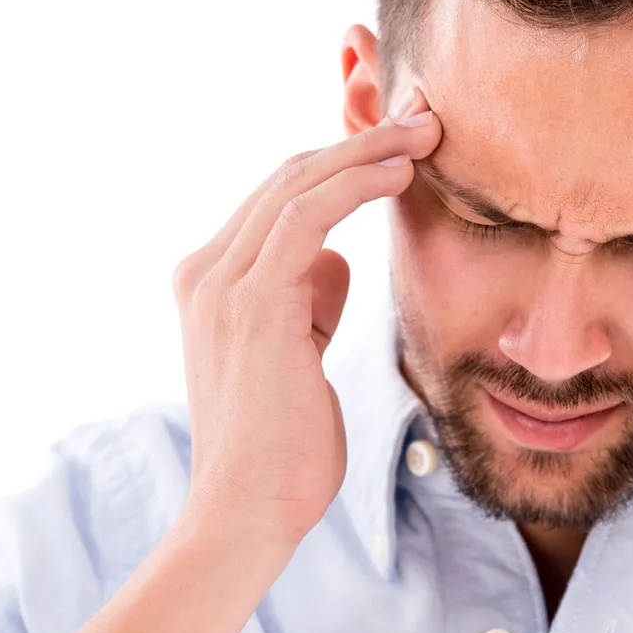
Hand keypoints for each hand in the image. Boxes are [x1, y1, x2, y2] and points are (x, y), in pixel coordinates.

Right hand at [171, 89, 441, 545]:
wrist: (247, 513)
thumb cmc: (282, 445)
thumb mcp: (296, 356)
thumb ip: (306, 303)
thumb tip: (333, 262)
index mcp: (212, 281)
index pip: (279, 198)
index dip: (342, 163)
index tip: (401, 145)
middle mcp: (207, 272)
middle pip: (288, 177)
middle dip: (361, 139)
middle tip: (423, 118)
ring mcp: (222, 284)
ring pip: (299, 183)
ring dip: (368, 149)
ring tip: (426, 132)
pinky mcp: (253, 303)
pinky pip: (307, 217)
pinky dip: (357, 183)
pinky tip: (402, 173)